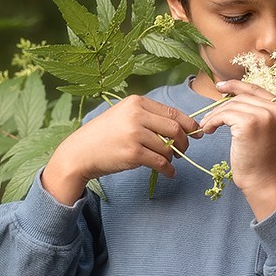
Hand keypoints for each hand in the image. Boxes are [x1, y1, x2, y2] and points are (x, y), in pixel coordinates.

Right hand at [42, 95, 200, 204]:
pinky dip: (168, 170)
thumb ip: (148, 117)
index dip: (189, 124)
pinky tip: (169, 173)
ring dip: (173, 157)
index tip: (196, 133)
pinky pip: (161, 162)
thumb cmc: (104, 135)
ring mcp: (135, 134)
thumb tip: (181, 127)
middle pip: (175, 128)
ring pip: (168, 147)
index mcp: (136, 102)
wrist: (80, 153)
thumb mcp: (123, 116)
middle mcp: (136, 115)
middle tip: (183, 151)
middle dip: (184, 142)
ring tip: (168, 161)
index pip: (172, 112)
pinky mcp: (133, 153)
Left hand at [199, 80, 275, 219]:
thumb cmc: (260, 158)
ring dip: (215, 115)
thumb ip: (255, 110)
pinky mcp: (249, 123)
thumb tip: (229, 93)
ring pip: (230, 106)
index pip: (255, 89)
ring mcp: (264, 115)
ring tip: (208, 126)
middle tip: (208, 119)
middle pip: (241, 97)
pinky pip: (223, 115)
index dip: (235, 86)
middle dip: (221, 107)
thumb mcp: (263, 128)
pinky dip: (213, 121)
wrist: (263, 180)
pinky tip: (209, 130)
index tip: (220, 86)